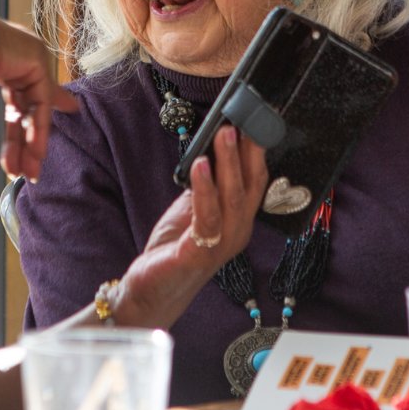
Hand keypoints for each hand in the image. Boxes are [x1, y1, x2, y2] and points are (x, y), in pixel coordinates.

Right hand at [0, 5, 78, 181]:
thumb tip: (3, 125)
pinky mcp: (37, 63)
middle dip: (23, 143)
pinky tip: (36, 154)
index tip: (21, 155)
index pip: (16, 100)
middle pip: (25, 109)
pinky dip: (37, 130)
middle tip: (23, 172)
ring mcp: (30, 58)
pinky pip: (40, 104)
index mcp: (0, 61)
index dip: (19, 128)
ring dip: (30, 143)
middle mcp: (18, 58)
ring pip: (34, 110)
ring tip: (27, 172)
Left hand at [114, 127, 267, 328]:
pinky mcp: (198, 253)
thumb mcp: (192, 209)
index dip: (257, 151)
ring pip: (233, 198)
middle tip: (242, 119)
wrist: (151, 290)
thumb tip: (210, 150)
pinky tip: (199, 165)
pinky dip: (204, 188)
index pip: (255, 181)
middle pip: (250, 186)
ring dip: (228, 163)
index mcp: (238, 220)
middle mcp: (236, 232)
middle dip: (248, 150)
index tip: (254, 119)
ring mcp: (220, 245)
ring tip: (223, 134)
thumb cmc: (173, 250)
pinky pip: (207, 217)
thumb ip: (204, 186)